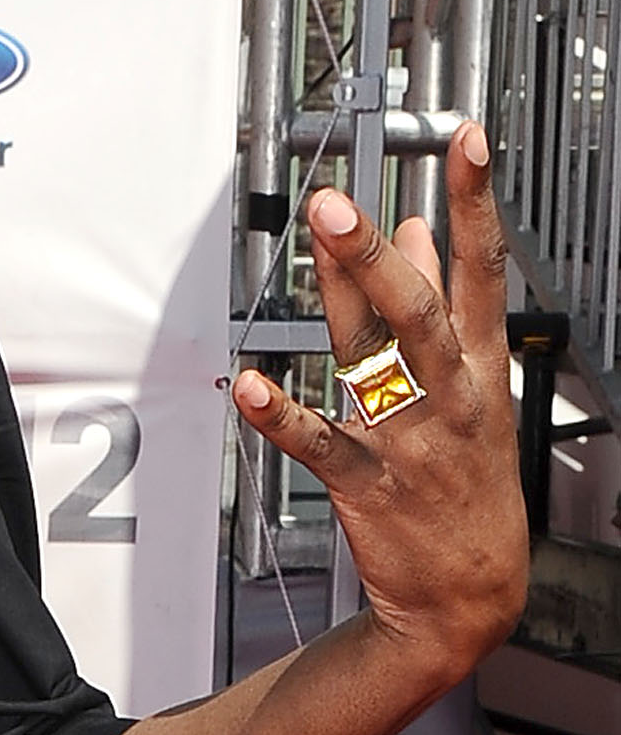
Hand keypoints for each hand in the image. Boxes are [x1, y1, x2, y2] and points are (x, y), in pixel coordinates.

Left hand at [232, 124, 528, 687]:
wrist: (470, 594)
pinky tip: (252, 387)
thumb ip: (439, 303)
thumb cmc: (464, 477)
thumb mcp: (471, 385)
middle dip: (383, 252)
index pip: (482, 269)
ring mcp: (412, 439)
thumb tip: (419, 231)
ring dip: (347, 297)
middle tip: (343, 201)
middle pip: (422, 309)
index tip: (466, 141)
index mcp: (477, 363)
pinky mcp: (369, 483)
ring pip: (378, 358)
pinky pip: (322, 442)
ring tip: (320, 239)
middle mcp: (450, 393)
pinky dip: (284, 415)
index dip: (476, 203)